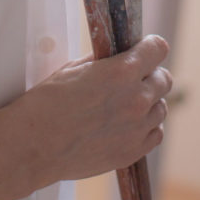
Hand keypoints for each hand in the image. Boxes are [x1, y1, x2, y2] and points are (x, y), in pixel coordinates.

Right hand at [20, 35, 171, 187]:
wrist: (34, 145)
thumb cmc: (47, 103)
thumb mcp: (74, 68)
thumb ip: (105, 61)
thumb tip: (119, 56)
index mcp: (122, 72)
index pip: (158, 49)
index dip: (150, 47)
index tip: (145, 50)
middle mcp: (136, 99)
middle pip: (165, 79)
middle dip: (151, 75)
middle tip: (134, 78)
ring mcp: (137, 128)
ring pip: (161, 108)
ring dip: (149, 103)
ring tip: (126, 105)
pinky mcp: (132, 152)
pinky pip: (155, 134)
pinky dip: (146, 127)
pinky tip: (128, 125)